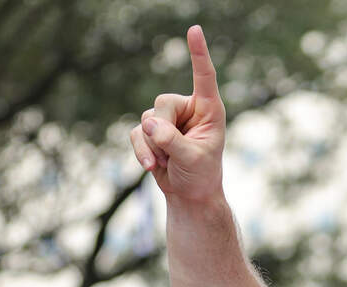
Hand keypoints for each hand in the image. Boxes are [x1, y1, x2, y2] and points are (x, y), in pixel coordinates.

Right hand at [131, 25, 226, 203]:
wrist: (190, 195)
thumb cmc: (201, 175)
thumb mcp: (192, 159)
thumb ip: (173, 141)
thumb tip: (149, 123)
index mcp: (209, 109)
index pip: (204, 77)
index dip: (198, 53)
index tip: (194, 30)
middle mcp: (188, 109)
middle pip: (162, 103)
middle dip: (163, 131)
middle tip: (173, 152)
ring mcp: (168, 119)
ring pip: (147, 119)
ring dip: (154, 146)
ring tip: (168, 162)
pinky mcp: (152, 132)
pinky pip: (137, 134)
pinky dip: (142, 151)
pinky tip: (153, 167)